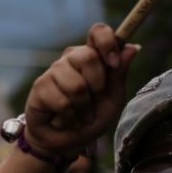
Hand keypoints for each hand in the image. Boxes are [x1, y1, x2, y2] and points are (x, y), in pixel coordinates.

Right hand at [24, 23, 138, 154]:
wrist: (65, 140)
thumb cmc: (90, 118)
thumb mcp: (112, 98)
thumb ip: (118, 74)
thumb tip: (132, 47)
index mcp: (91, 57)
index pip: (98, 32)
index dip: (108, 42)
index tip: (114, 64)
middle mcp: (70, 59)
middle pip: (88, 56)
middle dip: (97, 85)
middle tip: (94, 100)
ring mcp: (53, 71)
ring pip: (76, 85)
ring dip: (83, 108)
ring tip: (79, 115)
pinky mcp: (39, 87)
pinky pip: (62, 101)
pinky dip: (70, 117)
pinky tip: (65, 119)